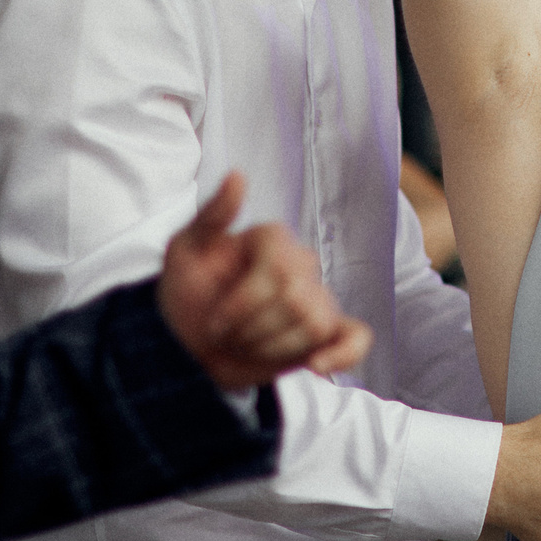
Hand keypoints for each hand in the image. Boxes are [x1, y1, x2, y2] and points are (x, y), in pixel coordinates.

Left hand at [159, 173, 373, 388]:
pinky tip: (315, 365)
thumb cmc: (187, 291)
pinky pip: (356, 338)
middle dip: (255, 327)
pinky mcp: (325, 332)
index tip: (215, 320)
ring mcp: (317, 298)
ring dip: (271, 347)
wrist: (189, 342)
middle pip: (298, 300)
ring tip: (245, 345)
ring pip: (315, 325)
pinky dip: (343, 354)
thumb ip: (212, 215)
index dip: (245, 304)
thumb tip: (237, 176)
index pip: (279, 271)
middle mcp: (301, 264)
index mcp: (272, 239)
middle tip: (226, 335)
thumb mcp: (184, 250)